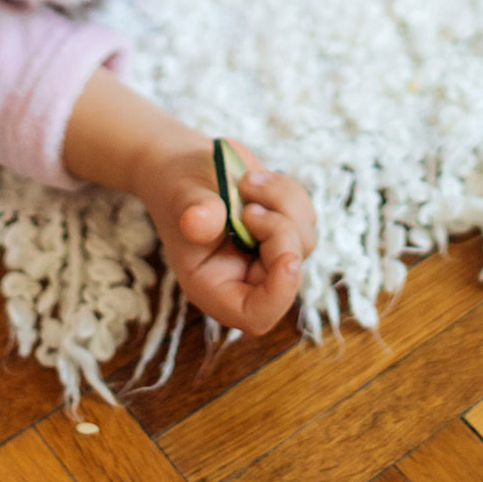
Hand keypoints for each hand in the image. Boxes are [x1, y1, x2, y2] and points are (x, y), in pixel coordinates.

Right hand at [134, 137, 317, 335]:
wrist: (187, 165)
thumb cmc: (177, 189)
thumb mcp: (182, 198)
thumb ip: (195, 212)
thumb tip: (196, 221)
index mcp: (214, 286)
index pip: (257, 315)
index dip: (279, 295)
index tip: (288, 259)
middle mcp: (244, 276)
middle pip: (289, 273)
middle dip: (280, 231)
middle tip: (249, 205)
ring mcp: (267, 253)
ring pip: (303, 240)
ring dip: (283, 203)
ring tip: (247, 181)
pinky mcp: (283, 229)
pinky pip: (305, 216)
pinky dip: (287, 192)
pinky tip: (257, 180)